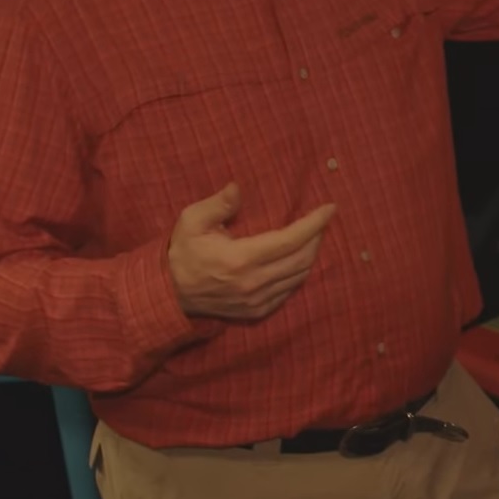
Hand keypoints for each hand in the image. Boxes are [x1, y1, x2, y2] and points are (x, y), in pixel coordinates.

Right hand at [167, 182, 336, 319]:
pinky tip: (298, 259)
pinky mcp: (256, 311)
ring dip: (311, 254)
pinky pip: (289, 291)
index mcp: (241, 259)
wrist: (168, 294)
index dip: (314, 223)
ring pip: (298, 276)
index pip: (290, 240)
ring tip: (313, 236)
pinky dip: (299, 273)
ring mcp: (257, 301)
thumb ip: (218, 204)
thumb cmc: (182, 251)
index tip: (330, 208)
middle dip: (317, 237)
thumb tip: (238, 187)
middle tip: (321, 220)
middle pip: (302, 259)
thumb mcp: (192, 221)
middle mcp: (254, 283)